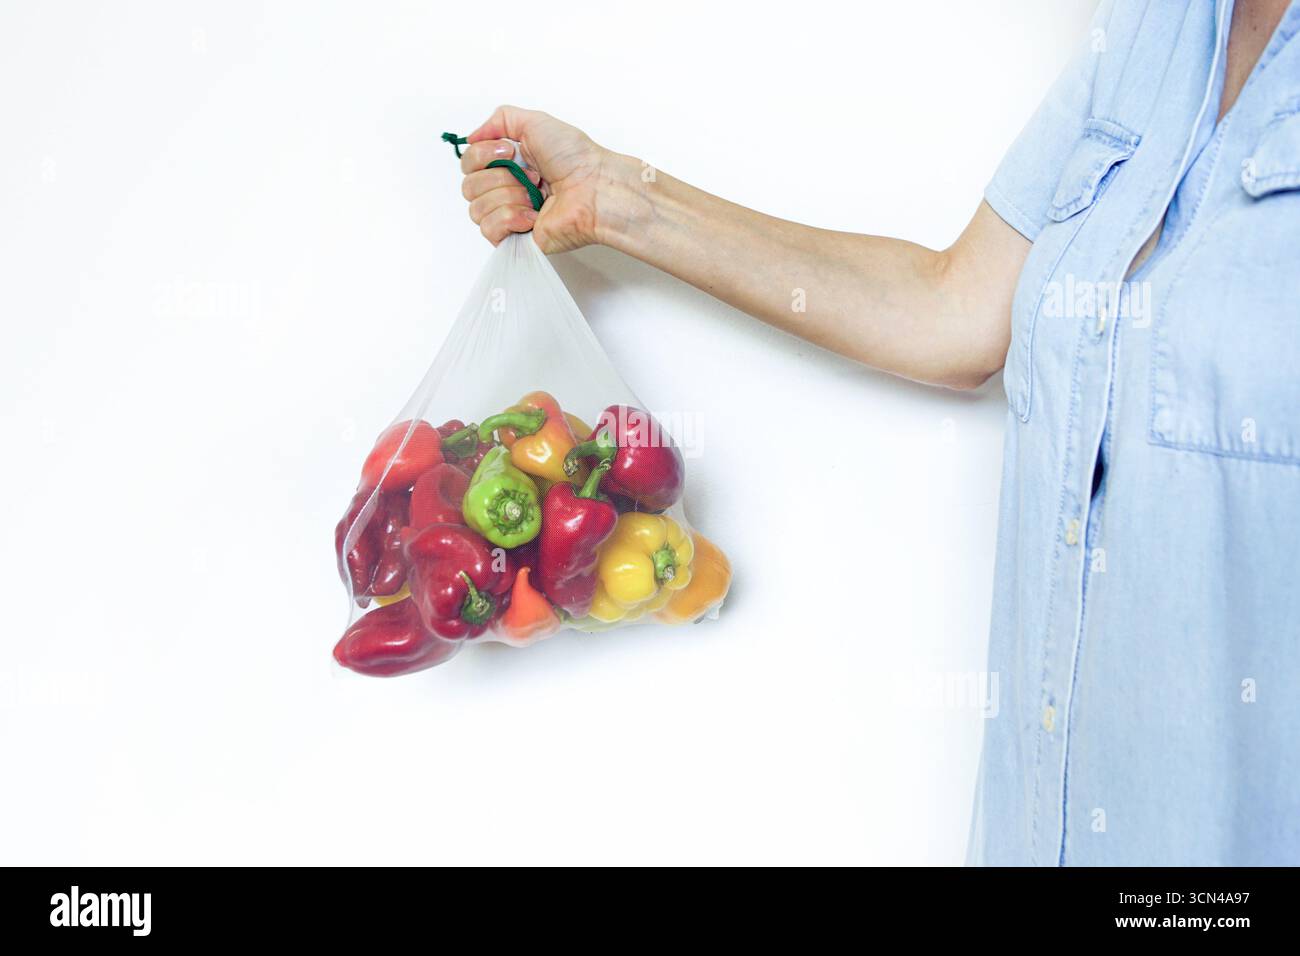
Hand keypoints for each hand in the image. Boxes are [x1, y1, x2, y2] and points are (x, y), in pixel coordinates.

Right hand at [460, 106, 616, 252]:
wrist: (594, 188)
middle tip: (531, 176)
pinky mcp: (516, 239)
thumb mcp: (535, 122)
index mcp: (508, 164)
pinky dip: (509, 218)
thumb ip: (499, 120)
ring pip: (476, 208)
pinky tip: (532, 216)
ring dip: (508, 196)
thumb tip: (471, 137)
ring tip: (535, 195)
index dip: (483, 155)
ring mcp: (510, 216)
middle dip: (499, 177)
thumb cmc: (575, 158)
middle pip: (468, 186)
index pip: (468, 163)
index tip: (511, 151)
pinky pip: (488, 229)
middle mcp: (506, 190)